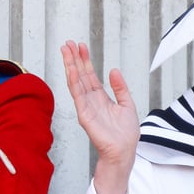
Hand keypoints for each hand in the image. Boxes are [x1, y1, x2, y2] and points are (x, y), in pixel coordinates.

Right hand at [61, 42, 138, 193]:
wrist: (124, 151)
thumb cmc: (126, 133)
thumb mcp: (127, 104)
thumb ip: (120, 88)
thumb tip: (113, 70)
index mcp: (100, 98)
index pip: (90, 75)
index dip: (85, 60)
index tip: (81, 46)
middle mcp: (91, 100)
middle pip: (80, 75)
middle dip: (74, 59)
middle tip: (68, 43)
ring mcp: (86, 107)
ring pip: (76, 82)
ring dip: (70, 66)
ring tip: (66, 51)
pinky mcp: (84, 115)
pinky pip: (77, 96)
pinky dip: (74, 82)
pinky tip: (71, 70)